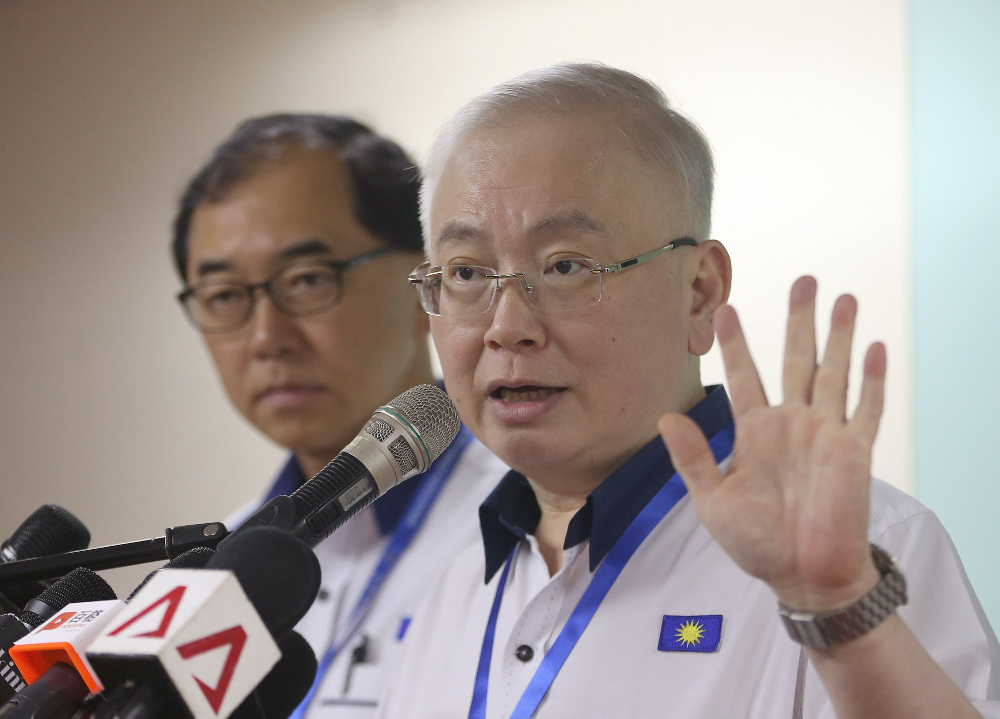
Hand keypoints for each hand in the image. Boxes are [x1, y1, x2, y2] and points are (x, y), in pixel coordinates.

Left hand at [659, 276, 885, 610]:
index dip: (736, 344)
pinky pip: (865, 410)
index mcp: (755, 432)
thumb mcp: (712, 499)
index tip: (725, 309)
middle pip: (794, 360)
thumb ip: (693, 457)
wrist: (801, 577)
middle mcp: (790, 424)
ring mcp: (824, 434)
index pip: (745, 376)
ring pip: (833, 373)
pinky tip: (875, 348)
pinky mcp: (853, 453)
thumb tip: (666, 416)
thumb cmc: (756, 542)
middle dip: (798, 320)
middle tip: (803, 279)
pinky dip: (872, 381)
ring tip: (842, 298)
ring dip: (839, 337)